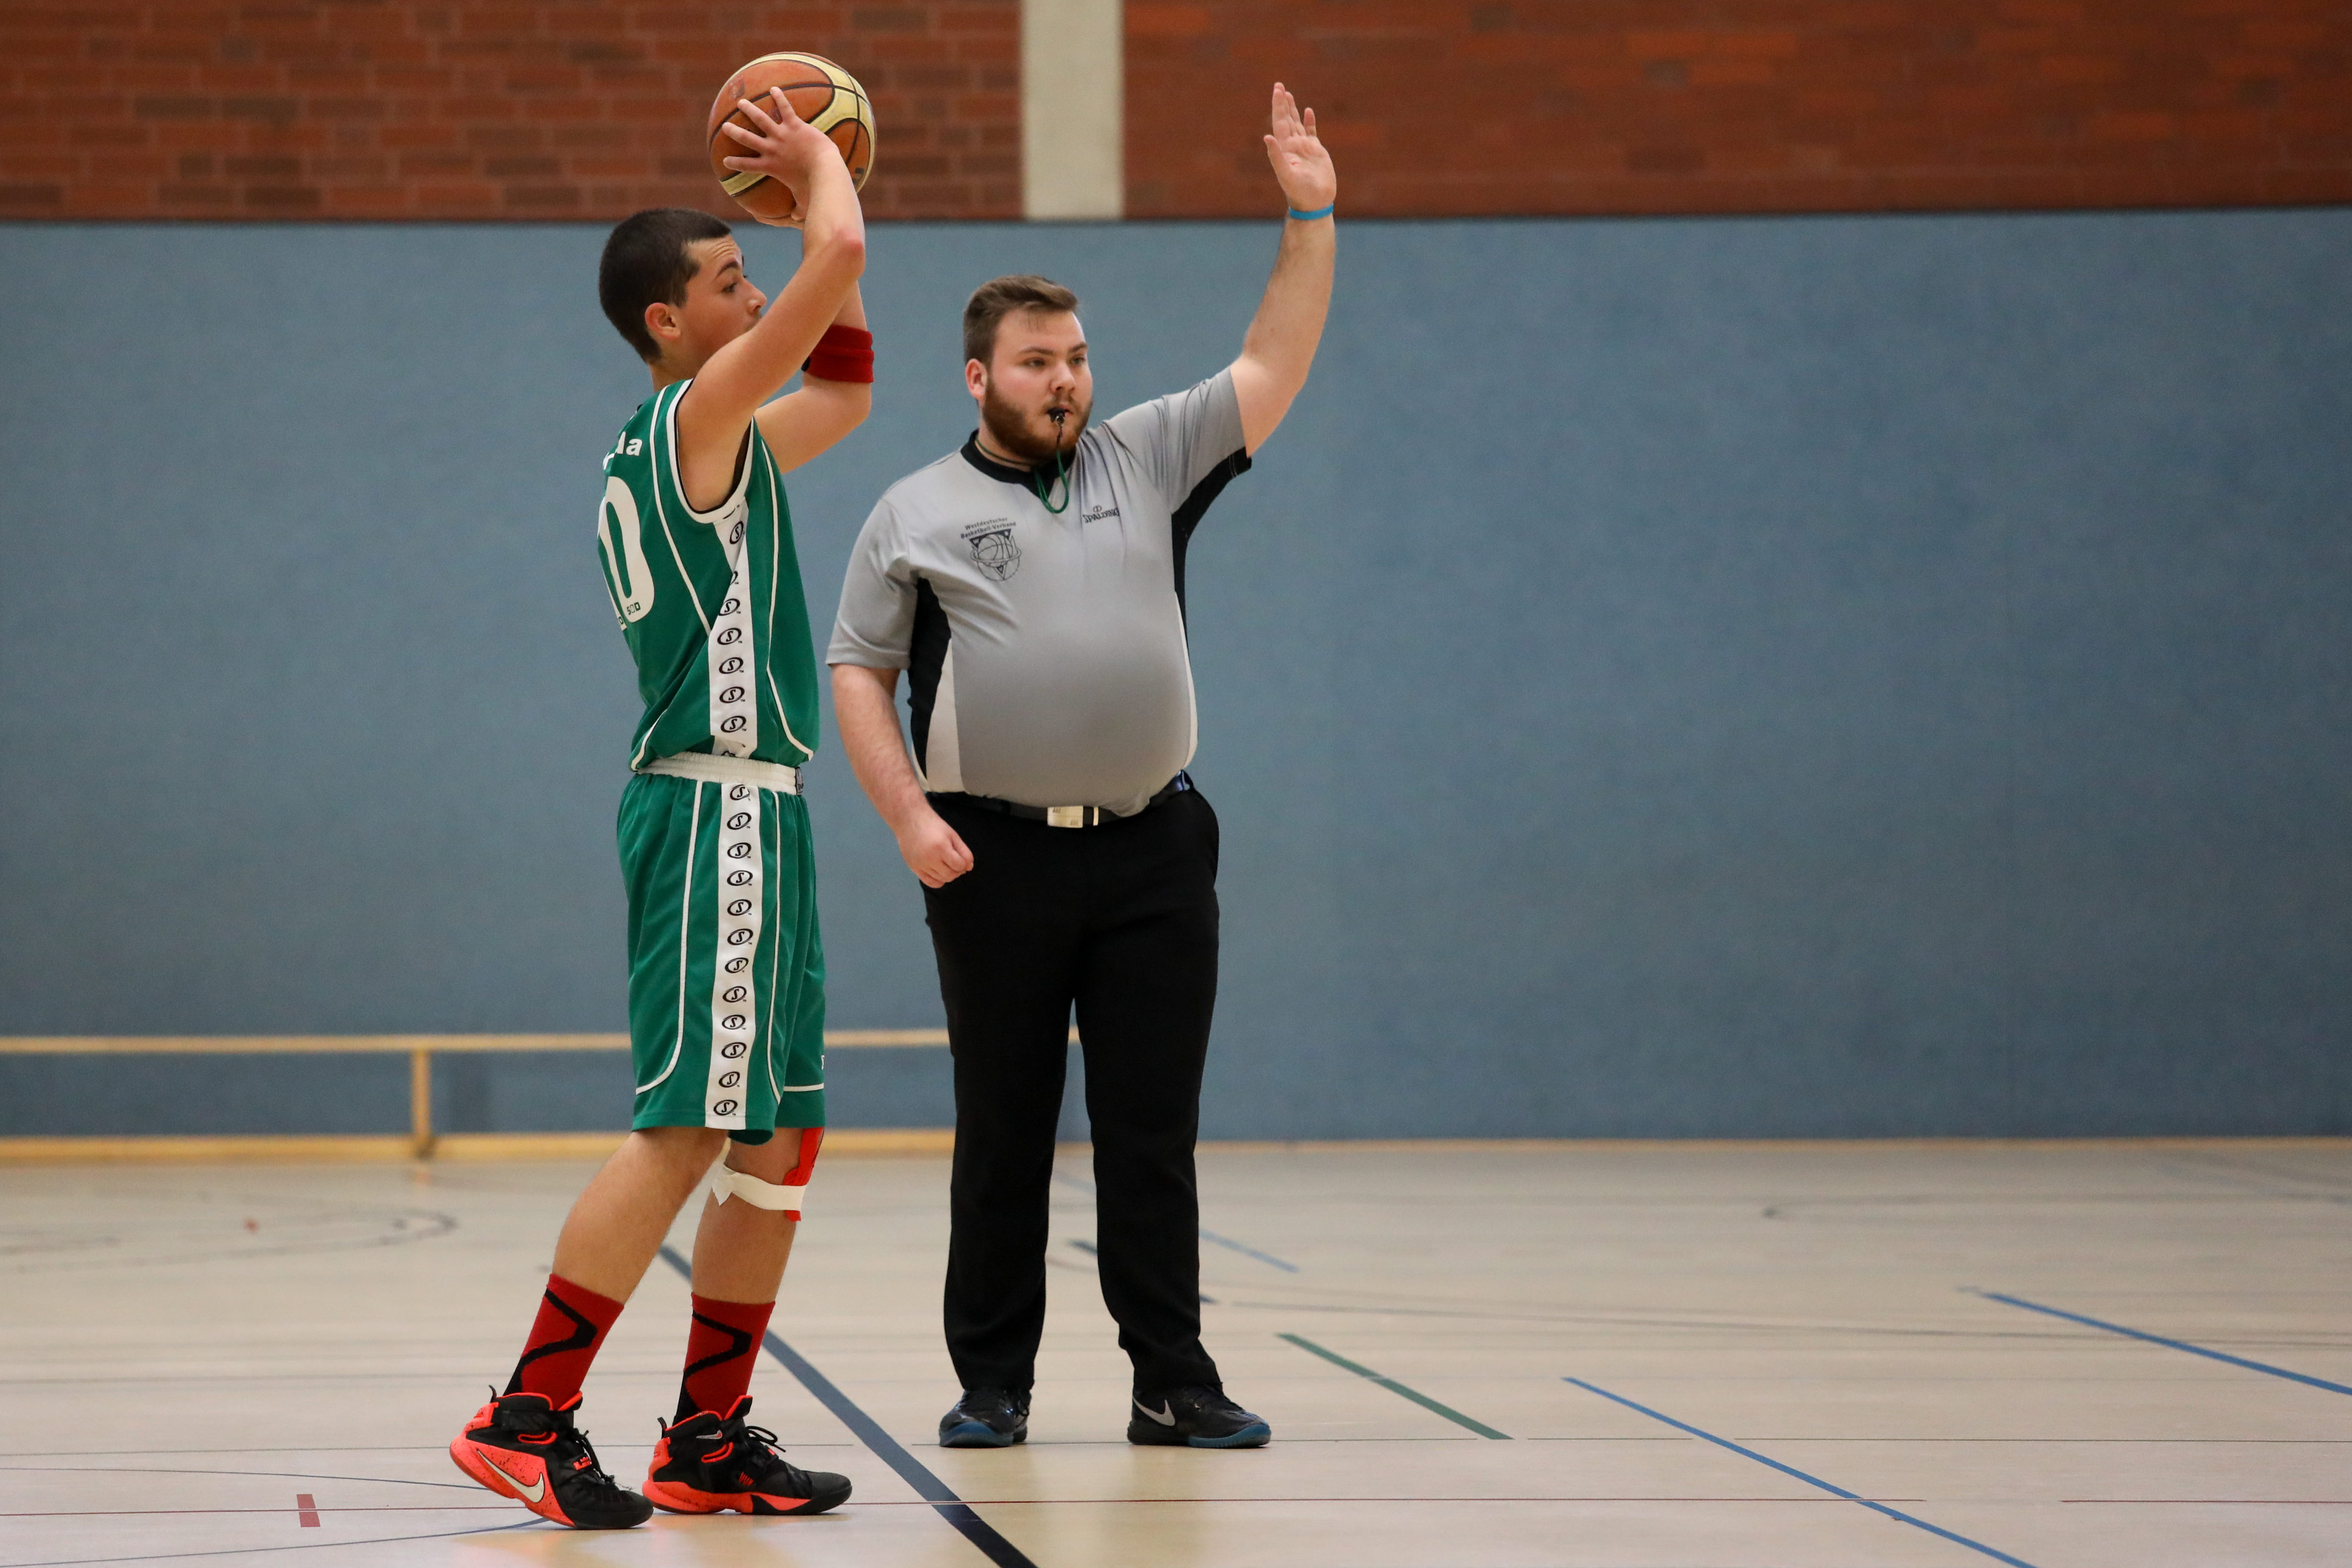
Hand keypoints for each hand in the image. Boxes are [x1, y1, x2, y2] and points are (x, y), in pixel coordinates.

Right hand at [720, 87, 835, 226]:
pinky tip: (774, 88)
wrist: (825, 170)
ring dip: (750, 110)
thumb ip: (798, 210)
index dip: (735, 163)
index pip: (747, 165)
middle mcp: (772, 149)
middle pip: (748, 139)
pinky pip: (785, 108)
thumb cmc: (815, 190)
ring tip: (741, 102)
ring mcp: (782, 136)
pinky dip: (780, 98)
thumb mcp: (804, 202)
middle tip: (725, 126)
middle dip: (735, 132)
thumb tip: (796, 219)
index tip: (725, 160)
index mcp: (771, 167)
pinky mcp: (795, 125)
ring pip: (761, 119)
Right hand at [896, 807, 974, 887]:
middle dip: (957, 871)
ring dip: (948, 875)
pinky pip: (930, 882)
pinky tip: (939, 872)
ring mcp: (921, 865)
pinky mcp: (914, 868)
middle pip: (951, 875)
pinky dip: (938, 881)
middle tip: (955, 862)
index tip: (961, 858)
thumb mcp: (952, 835)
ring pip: (941, 880)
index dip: (964, 863)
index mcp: (941, 848)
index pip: (959, 866)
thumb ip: (964, 851)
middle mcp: (930, 859)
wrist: (909, 820)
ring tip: (946, 864)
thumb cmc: (933, 825)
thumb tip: (969, 867)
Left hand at [1262, 82, 1334, 211]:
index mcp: (1284, 148)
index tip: (1277, 90)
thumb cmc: (1300, 192)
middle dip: (1283, 103)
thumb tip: (1266, 137)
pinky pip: (1311, 132)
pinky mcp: (1316, 152)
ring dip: (1293, 110)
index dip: (1278, 106)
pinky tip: (1308, 111)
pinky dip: (1309, 121)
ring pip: (1297, 124)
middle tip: (1279, 86)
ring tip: (1288, 94)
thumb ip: (1276, 156)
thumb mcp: (1286, 174)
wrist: (1314, 204)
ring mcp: (1304, 148)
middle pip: (1286, 119)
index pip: (1279, 122)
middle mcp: (1292, 146)